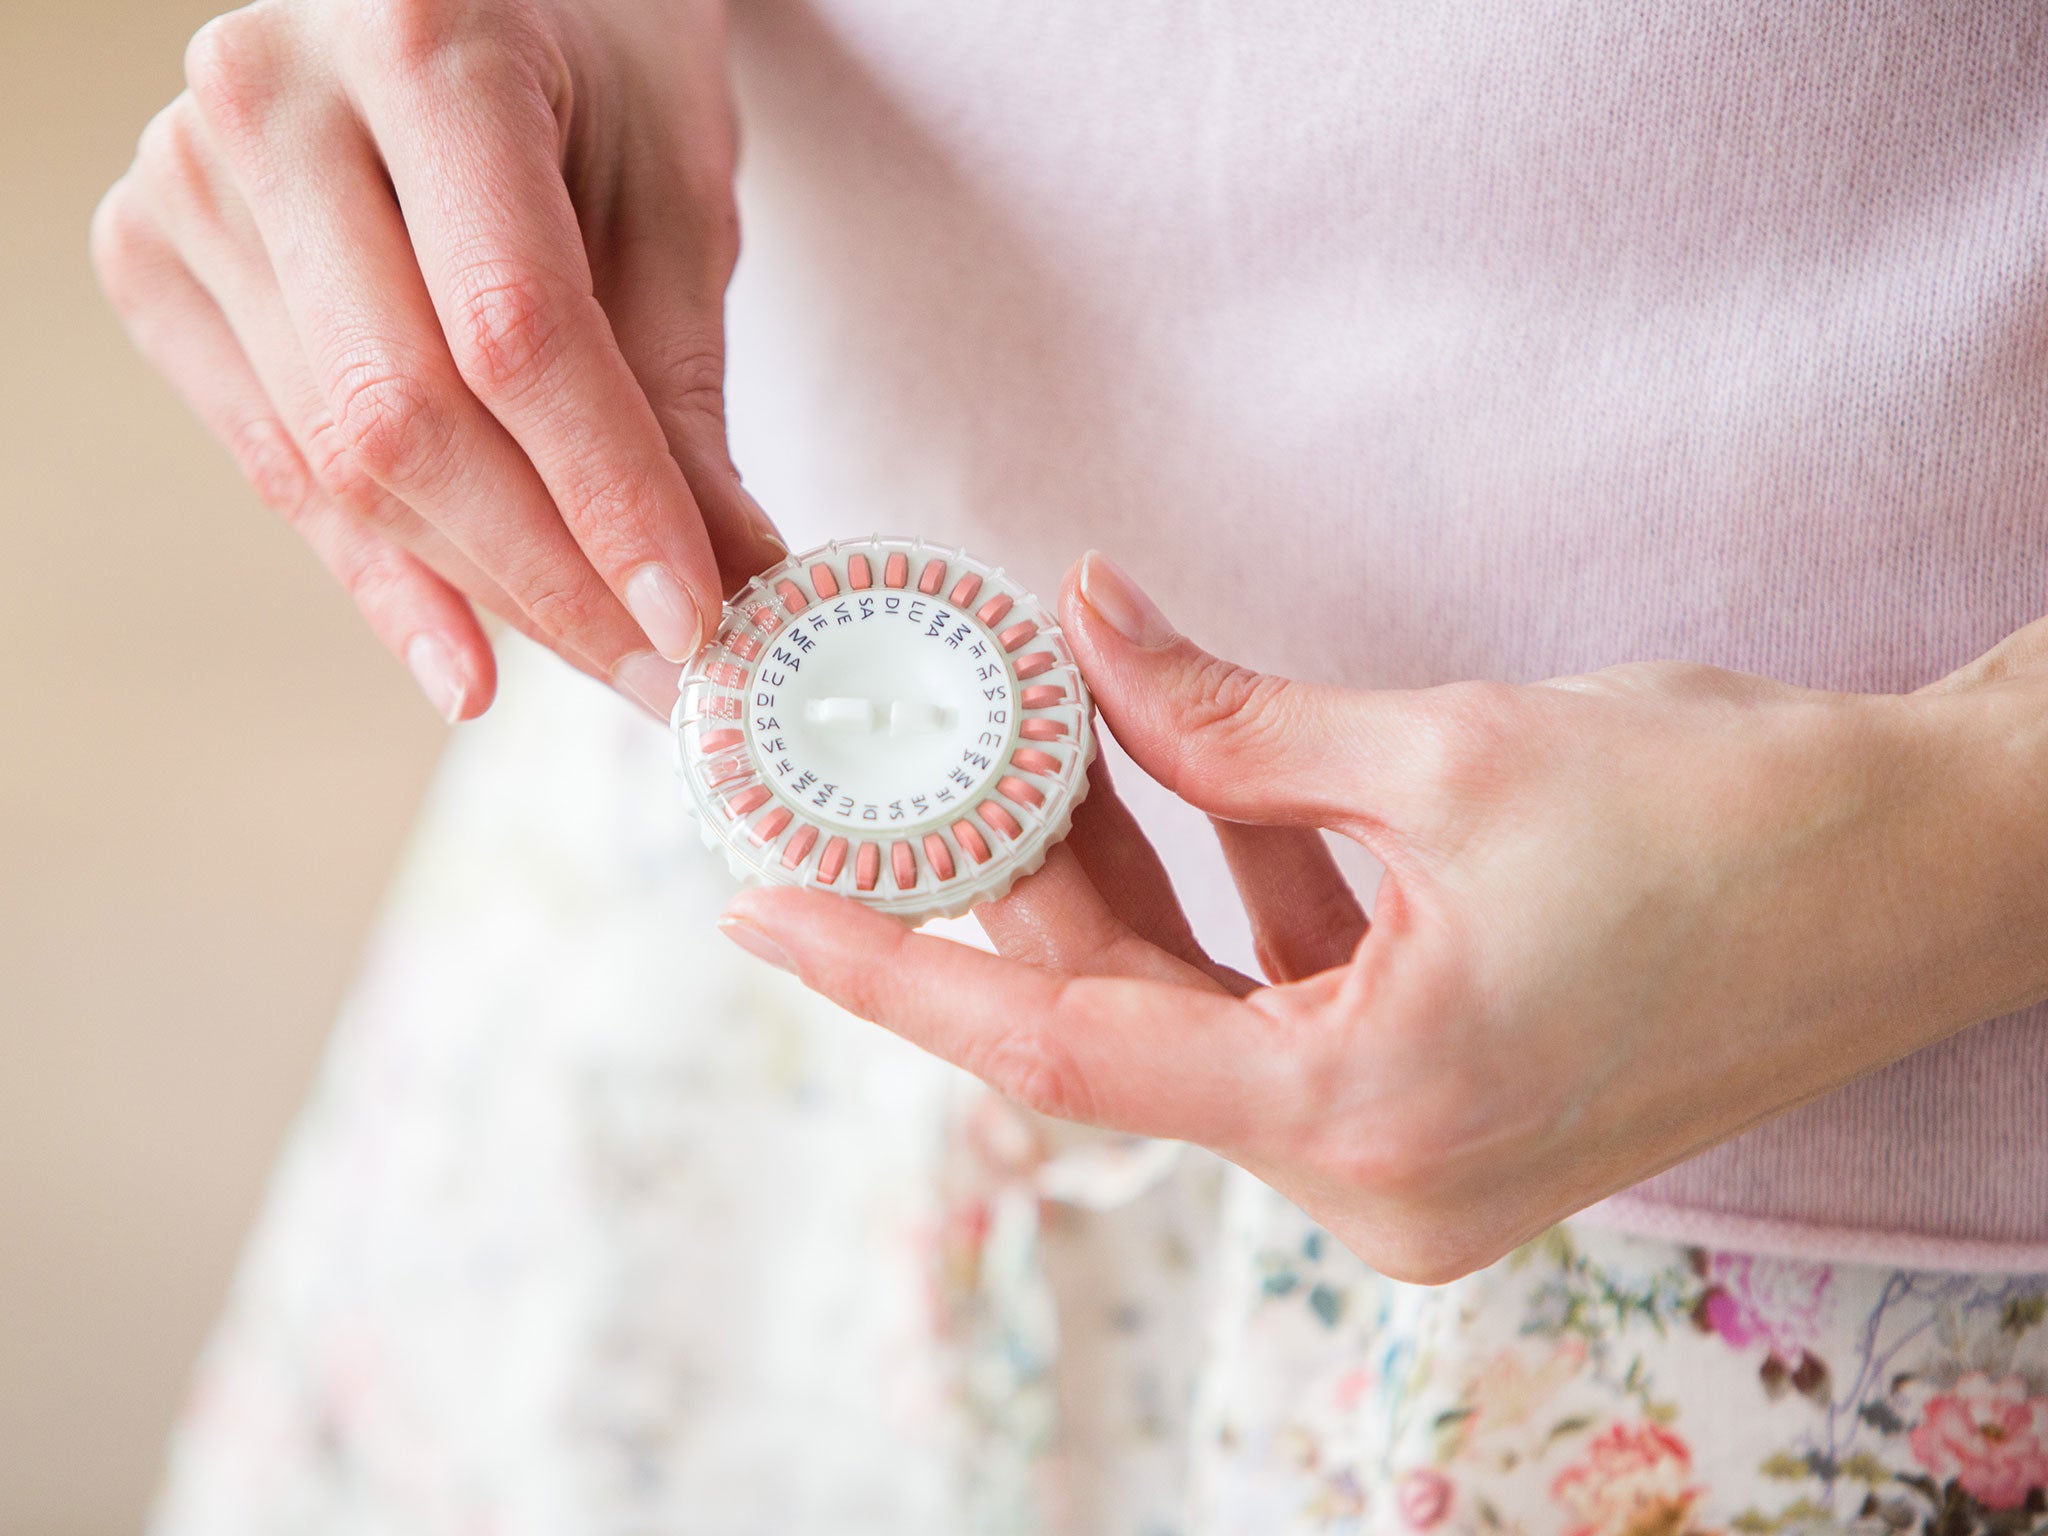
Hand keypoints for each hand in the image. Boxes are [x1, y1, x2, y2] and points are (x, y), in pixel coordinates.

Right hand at [92, 0, 781, 720]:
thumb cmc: (592, 54)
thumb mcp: (671, 186)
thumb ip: (679, 388)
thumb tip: (729, 587)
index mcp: (421, 40)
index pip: (514, 329)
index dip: (609, 498)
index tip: (695, 622)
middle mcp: (268, 102)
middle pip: (408, 415)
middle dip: (553, 578)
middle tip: (666, 676)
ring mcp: (187, 182)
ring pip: (343, 461)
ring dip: (489, 593)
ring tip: (606, 663)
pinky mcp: (156, 260)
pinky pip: (281, 468)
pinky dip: (387, 578)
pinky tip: (473, 665)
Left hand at [717, 553, 2047, 1282]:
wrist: (1943, 870)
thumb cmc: (1735, 815)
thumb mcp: (1452, 748)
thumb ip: (1233, 718)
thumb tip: (1086, 630)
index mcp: (1367, 1115)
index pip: (1056, 1051)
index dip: (890, 968)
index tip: (756, 907)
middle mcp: (1378, 1183)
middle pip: (1125, 1026)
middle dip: (1014, 883)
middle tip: (906, 757)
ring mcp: (1418, 1167)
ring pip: (1203, 1018)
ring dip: (1128, 881)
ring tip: (1037, 736)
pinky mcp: (1454, 1120)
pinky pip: (1290, 1018)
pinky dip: (1237, 909)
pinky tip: (1192, 782)